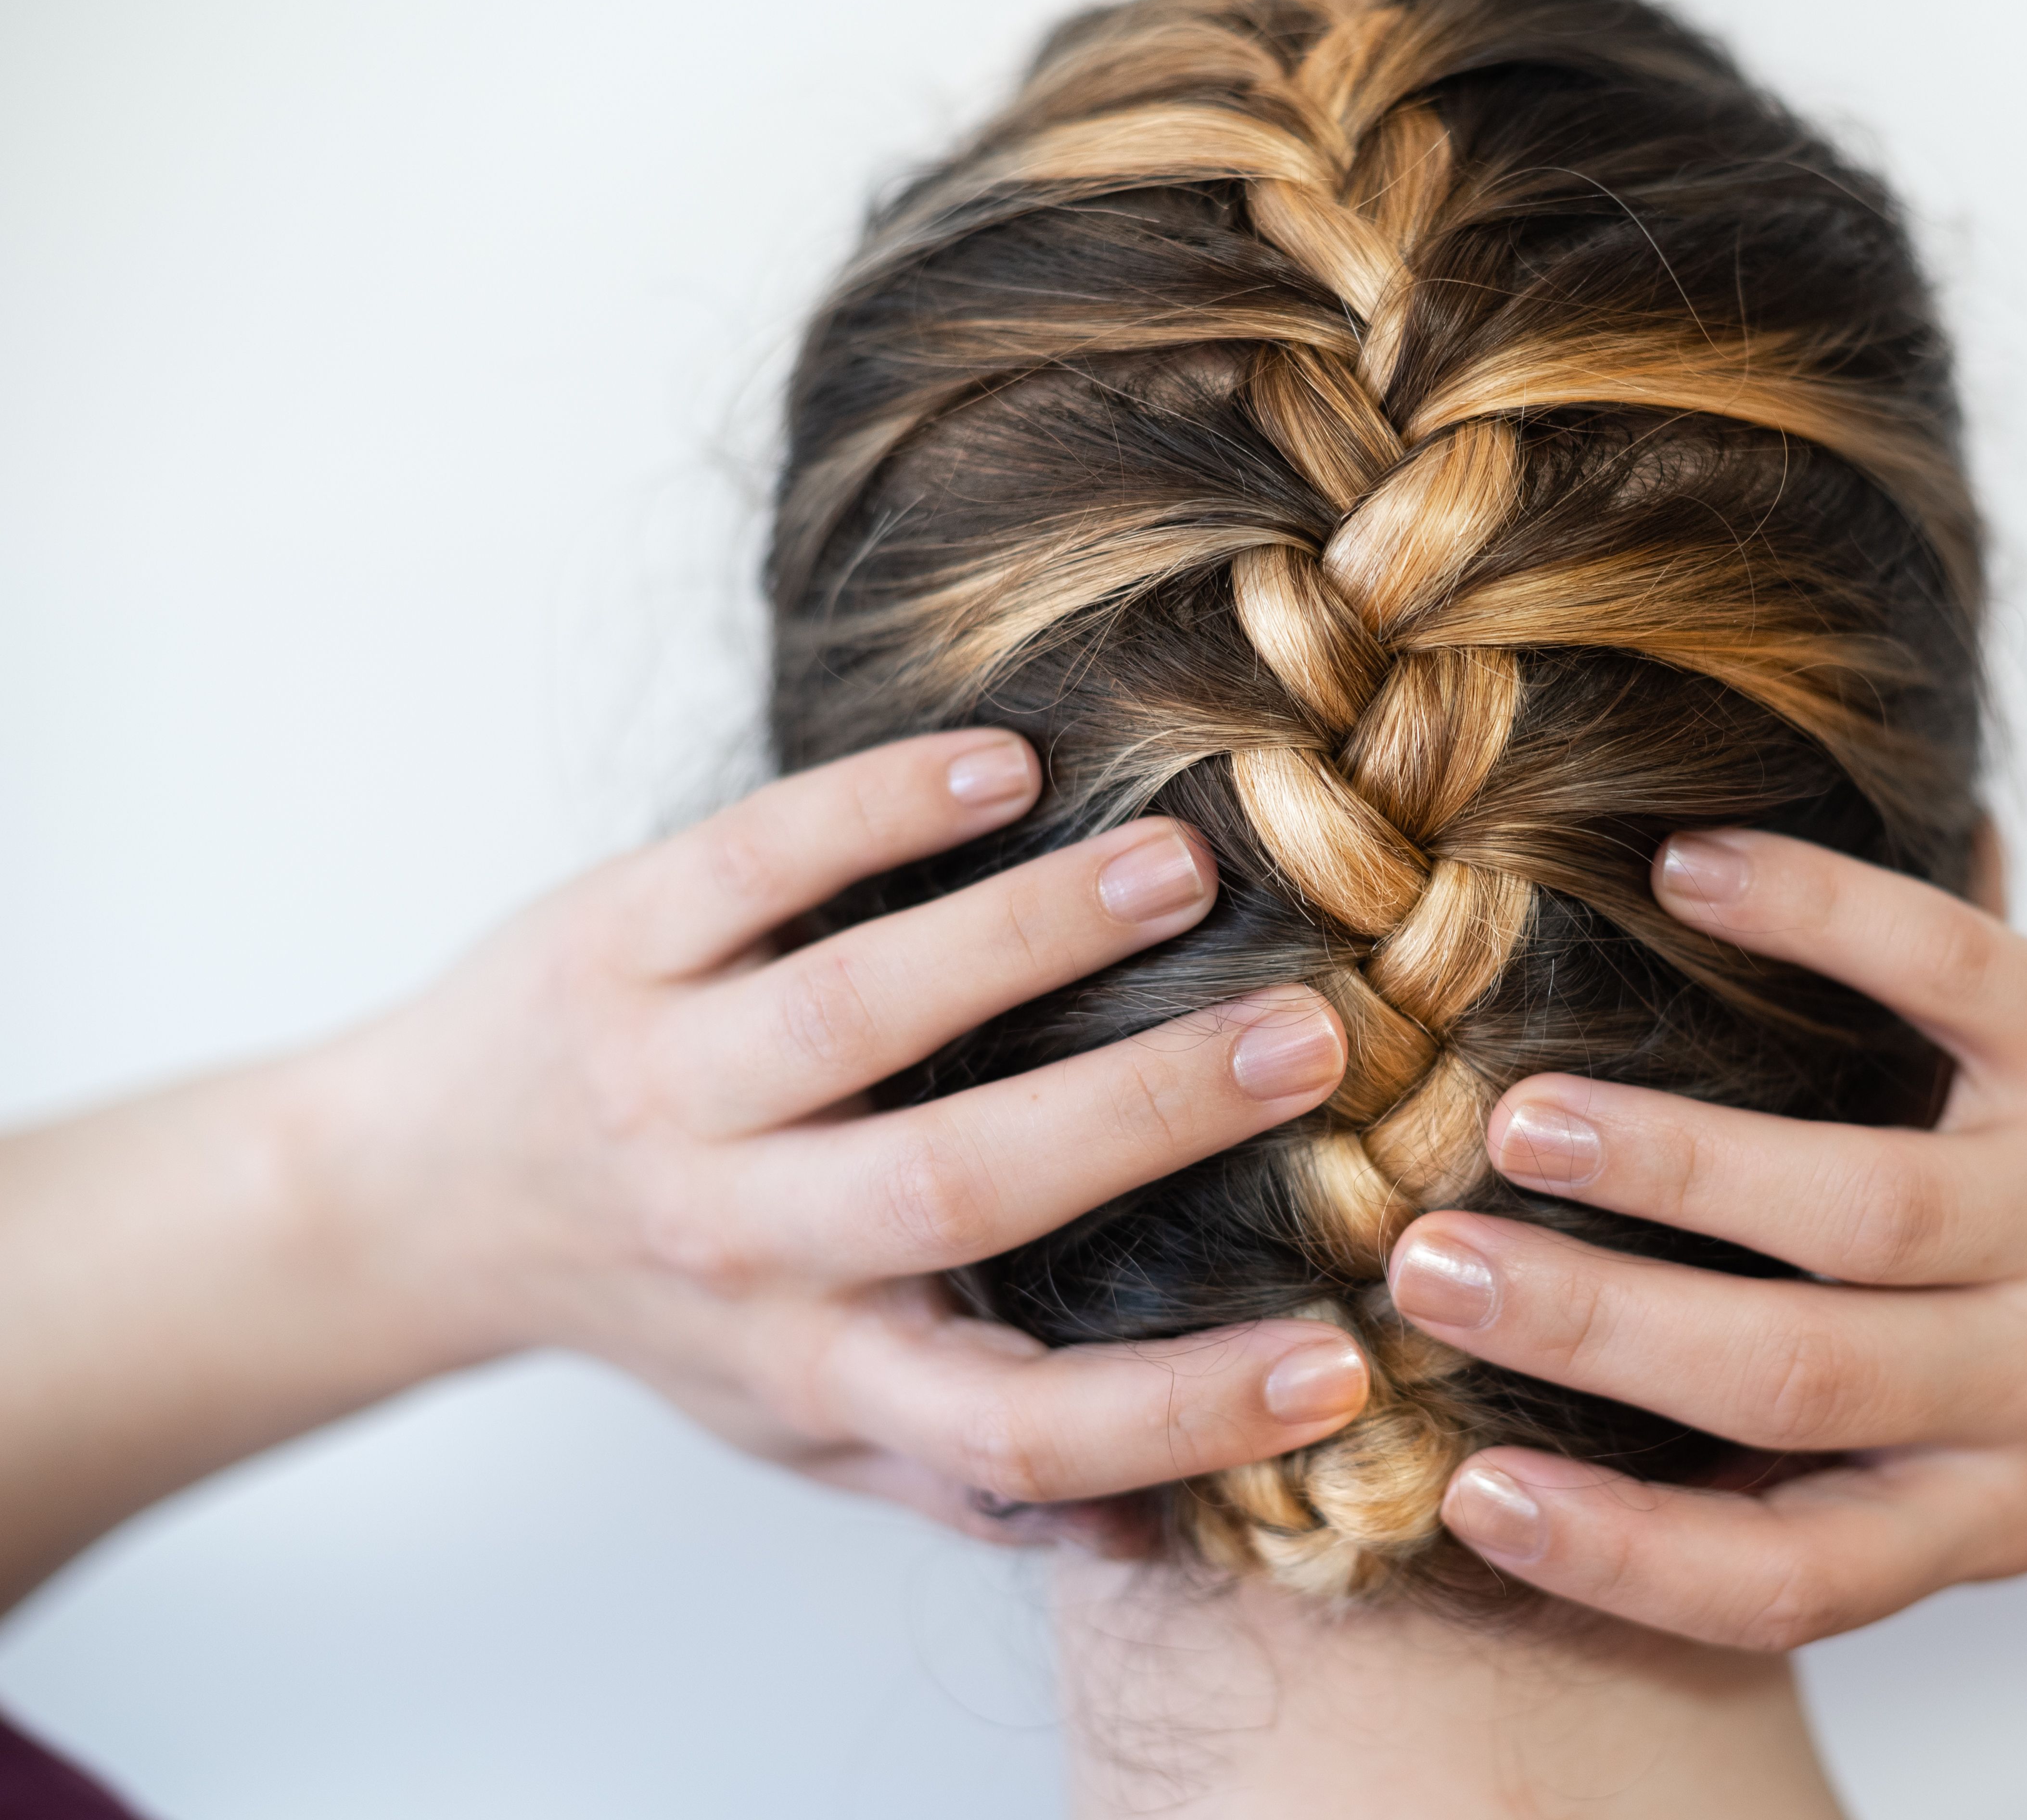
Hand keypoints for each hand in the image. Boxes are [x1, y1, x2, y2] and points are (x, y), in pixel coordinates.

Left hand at [303, 729, 1368, 1540]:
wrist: (411, 1196)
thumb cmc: (665, 1305)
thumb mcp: (795, 1420)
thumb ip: (958, 1469)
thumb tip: (1156, 1536)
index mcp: (812, 1360)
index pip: (1006, 1423)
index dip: (1177, 1412)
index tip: (1336, 1364)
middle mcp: (737, 1234)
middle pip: (955, 1186)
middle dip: (1146, 1113)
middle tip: (1311, 1039)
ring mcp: (667, 1077)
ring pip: (861, 1008)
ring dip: (1035, 934)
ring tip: (1185, 867)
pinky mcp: (615, 940)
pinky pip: (755, 863)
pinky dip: (878, 809)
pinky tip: (1006, 769)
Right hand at [1387, 829, 2026, 1647]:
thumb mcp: (1988, 1435)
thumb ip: (1815, 1453)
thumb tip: (1540, 1451)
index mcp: (2005, 1499)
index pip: (1795, 1575)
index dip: (1617, 1556)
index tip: (1463, 1490)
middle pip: (1799, 1377)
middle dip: (1591, 1329)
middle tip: (1426, 1263)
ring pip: (1861, 1207)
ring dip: (1668, 1163)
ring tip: (1521, 1119)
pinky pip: (1942, 967)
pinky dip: (1808, 912)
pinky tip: (1687, 872)